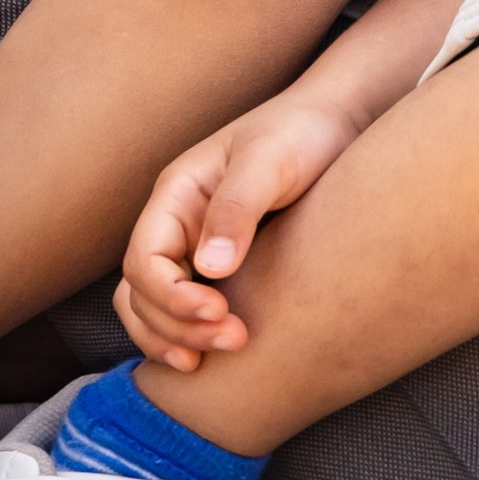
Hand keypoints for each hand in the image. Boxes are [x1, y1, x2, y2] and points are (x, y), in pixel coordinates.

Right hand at [116, 95, 359, 369]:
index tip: (219, 312)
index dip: (170, 297)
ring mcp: (193, 247)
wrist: (336, 124)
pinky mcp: (220, 266)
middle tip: (235, 339)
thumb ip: (238, 207)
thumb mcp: (269, 159)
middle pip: (142, 294)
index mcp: (176, 194)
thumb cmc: (299, 133)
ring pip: (152, 308)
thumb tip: (209, 268)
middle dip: (177, 326)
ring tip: (220, 354)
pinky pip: (183, 310)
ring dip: (176, 339)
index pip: (144, 260)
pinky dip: (188, 336)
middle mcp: (176, 225)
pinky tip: (215, 355)